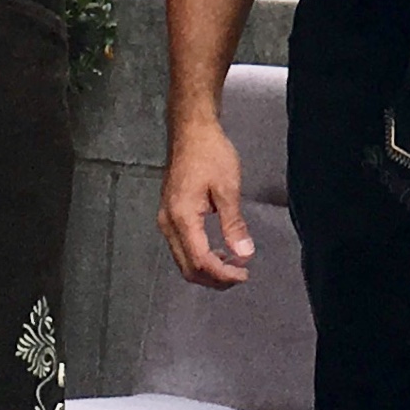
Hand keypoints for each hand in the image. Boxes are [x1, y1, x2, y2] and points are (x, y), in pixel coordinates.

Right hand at [160, 116, 256, 288]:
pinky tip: (218, 250)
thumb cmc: (211, 154)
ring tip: (233, 264)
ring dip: (207, 269)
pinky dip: (199, 256)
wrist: (191, 131)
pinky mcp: (169, 215)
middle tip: (240, 275)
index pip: (199, 261)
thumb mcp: (228, 188)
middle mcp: (168, 224)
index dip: (222, 275)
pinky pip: (182, 247)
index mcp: (182, 218)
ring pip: (182, 260)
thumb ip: (234, 224)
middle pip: (187, 267)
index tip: (244, 274)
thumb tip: (245, 254)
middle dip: (214, 278)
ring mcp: (165, 220)